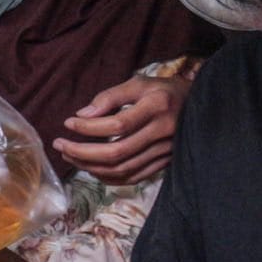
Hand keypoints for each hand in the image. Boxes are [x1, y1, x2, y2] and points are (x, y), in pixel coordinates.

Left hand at [53, 74, 192, 184]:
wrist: (201, 107)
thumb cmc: (164, 91)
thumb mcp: (140, 83)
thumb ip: (110, 96)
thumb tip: (81, 115)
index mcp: (157, 107)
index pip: (117, 124)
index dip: (89, 127)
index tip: (68, 123)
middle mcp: (163, 132)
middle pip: (117, 152)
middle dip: (82, 152)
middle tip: (60, 145)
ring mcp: (165, 152)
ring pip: (122, 169)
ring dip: (91, 166)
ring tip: (70, 156)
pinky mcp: (165, 164)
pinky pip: (133, 178)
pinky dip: (109, 177)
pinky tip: (91, 168)